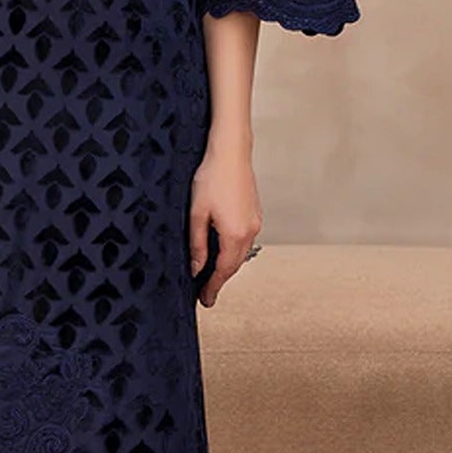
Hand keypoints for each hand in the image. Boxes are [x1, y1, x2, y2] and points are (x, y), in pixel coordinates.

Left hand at [189, 145, 262, 308]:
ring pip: (240, 253)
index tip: (205, 300)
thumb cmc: (212, 177)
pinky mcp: (255, 213)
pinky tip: (221, 250)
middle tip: (206, 293)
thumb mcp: (196, 214)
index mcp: (234, 234)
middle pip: (234, 265)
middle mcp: (250, 231)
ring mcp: (255, 222)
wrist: (231, 152)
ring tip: (211, 274)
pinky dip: (232, 250)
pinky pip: (244, 240)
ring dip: (227, 265)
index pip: (223, 271)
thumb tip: (197, 267)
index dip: (212, 287)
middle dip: (220, 280)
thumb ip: (197, 244)